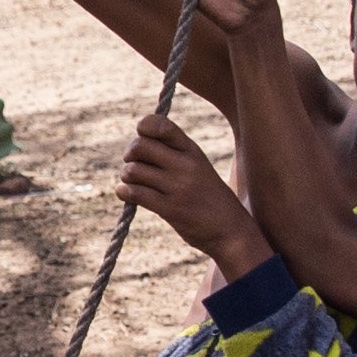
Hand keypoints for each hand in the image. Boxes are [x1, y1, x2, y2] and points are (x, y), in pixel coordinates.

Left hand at [119, 113, 268, 273]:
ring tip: (134, 183)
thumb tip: (135, 146)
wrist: (231, 231)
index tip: (141, 136)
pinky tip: (128, 194)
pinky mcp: (170, 209)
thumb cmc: (208, 198)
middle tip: (133, 163)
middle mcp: (186, 165)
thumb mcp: (199, 168)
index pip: (162, 125)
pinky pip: (135, 193)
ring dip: (127, 177)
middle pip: (140, 146)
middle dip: (130, 154)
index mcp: (193, 151)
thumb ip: (174, 154)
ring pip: (133, 170)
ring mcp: (178, 187)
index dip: (144, 126)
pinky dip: (124, 192)